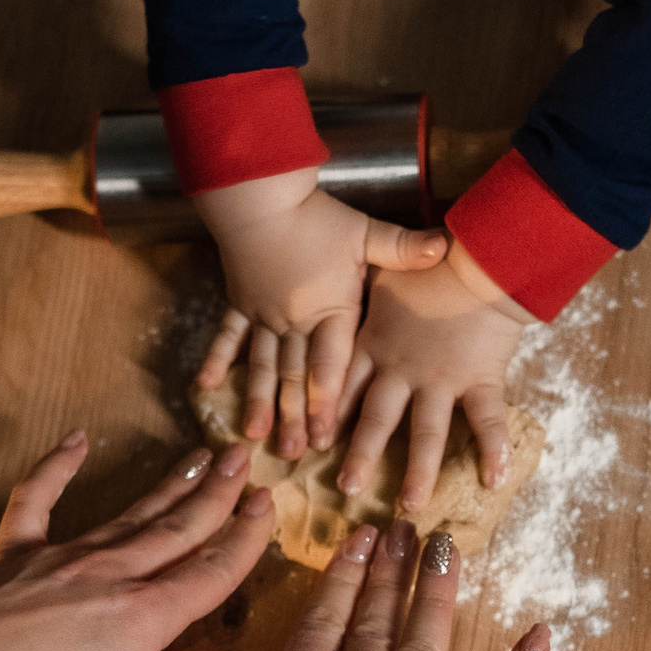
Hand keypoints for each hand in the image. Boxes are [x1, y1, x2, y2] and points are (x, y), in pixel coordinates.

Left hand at [0, 433, 274, 650]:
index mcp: (145, 619)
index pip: (213, 571)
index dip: (247, 538)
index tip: (270, 506)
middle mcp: (112, 575)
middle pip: (180, 529)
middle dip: (220, 494)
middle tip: (246, 459)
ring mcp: (62, 557)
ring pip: (130, 514)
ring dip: (169, 485)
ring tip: (200, 458)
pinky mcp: (14, 552)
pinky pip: (39, 498)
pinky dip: (58, 465)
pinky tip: (78, 440)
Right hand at [194, 168, 445, 461]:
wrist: (259, 196)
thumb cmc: (315, 216)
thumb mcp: (364, 232)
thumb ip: (402, 248)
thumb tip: (445, 247)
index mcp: (329, 309)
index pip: (330, 365)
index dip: (329, 402)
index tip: (327, 436)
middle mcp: (295, 320)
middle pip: (296, 375)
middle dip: (295, 416)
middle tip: (294, 453)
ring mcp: (264, 315)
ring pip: (263, 366)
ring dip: (259, 401)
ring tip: (255, 435)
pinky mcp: (241, 303)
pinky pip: (228, 337)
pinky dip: (217, 360)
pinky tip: (205, 387)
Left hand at [336, 237, 530, 508]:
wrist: (480, 254)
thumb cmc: (429, 257)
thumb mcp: (382, 266)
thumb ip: (363, 288)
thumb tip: (342, 277)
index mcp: (373, 343)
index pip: (344, 386)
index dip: (328, 416)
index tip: (314, 444)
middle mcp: (401, 369)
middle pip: (375, 419)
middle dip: (361, 456)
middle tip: (346, 489)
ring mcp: (439, 378)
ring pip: (425, 433)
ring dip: (417, 471)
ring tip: (409, 505)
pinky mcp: (479, 379)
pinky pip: (486, 421)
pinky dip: (492, 450)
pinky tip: (493, 481)